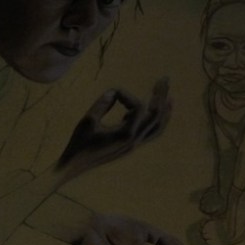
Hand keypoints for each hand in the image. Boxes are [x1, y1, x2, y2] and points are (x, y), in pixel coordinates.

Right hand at [57, 77, 171, 178]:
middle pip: (156, 115)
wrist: (75, 165)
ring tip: (170, 97)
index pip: (138, 107)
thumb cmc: (79, 143)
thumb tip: (115, 92)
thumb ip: (102, 104)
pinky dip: (156, 121)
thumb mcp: (88, 120)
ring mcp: (134, 145)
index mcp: (125, 135)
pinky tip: (152, 111)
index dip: (128, 95)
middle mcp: (134, 141)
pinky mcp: (131, 147)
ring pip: (157, 127)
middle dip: (160, 96)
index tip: (113, 93)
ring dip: (164, 111)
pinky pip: (150, 133)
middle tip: (165, 78)